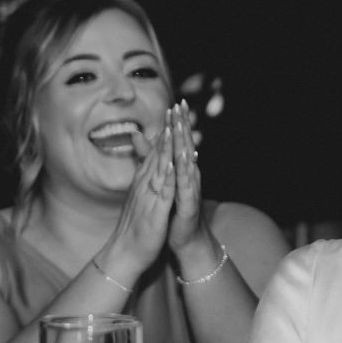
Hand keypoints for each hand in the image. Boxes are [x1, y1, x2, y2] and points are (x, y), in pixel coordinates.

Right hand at [98, 122, 173, 287]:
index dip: (164, 132)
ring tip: (172, 127)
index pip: (155, 153)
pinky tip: (172, 163)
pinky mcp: (155, 210)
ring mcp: (149, 196)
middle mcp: (145, 185)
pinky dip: (167, 176)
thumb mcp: (140, 200)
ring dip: (166, 147)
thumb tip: (148, 167)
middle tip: (175, 108)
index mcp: (144, 183)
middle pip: (158, 153)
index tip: (173, 113)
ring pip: (159, 167)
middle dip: (167, 131)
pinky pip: (161, 191)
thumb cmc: (134, 228)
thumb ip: (144, 181)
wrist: (124, 253)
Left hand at [164, 103, 211, 264]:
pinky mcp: (189, 203)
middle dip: (183, 125)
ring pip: (187, 161)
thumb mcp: (164, 185)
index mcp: (182, 172)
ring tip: (182, 125)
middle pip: (186, 146)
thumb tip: (151, 144)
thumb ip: (156, 163)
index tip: (176, 103)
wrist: (187, 239)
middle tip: (182, 104)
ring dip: (184, 143)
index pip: (180, 143)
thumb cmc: (176, 213)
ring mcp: (191, 189)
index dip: (178, 123)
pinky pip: (186, 185)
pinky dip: (184, 172)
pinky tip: (183, 159)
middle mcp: (189, 177)